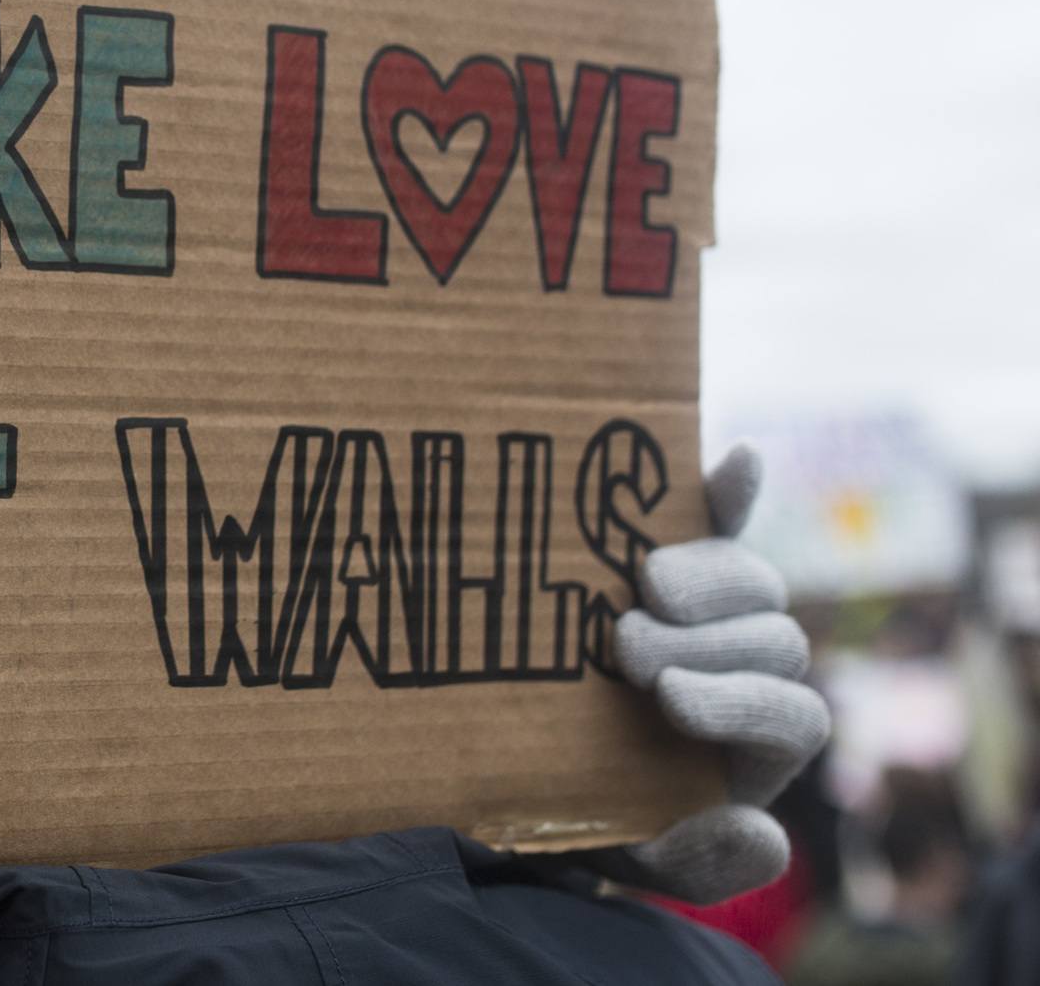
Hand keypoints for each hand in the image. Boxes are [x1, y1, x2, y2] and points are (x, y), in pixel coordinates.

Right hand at [593, 445, 830, 903]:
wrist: (532, 763)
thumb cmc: (592, 818)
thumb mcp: (636, 858)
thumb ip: (698, 865)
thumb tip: (768, 836)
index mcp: (760, 745)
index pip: (795, 714)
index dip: (741, 701)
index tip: (667, 698)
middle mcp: (752, 672)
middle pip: (778, 636)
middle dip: (706, 642)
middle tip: (626, 647)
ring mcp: (716, 610)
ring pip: (752, 577)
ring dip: (704, 579)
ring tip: (636, 589)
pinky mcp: (673, 560)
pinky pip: (720, 520)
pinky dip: (729, 493)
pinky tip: (739, 463)